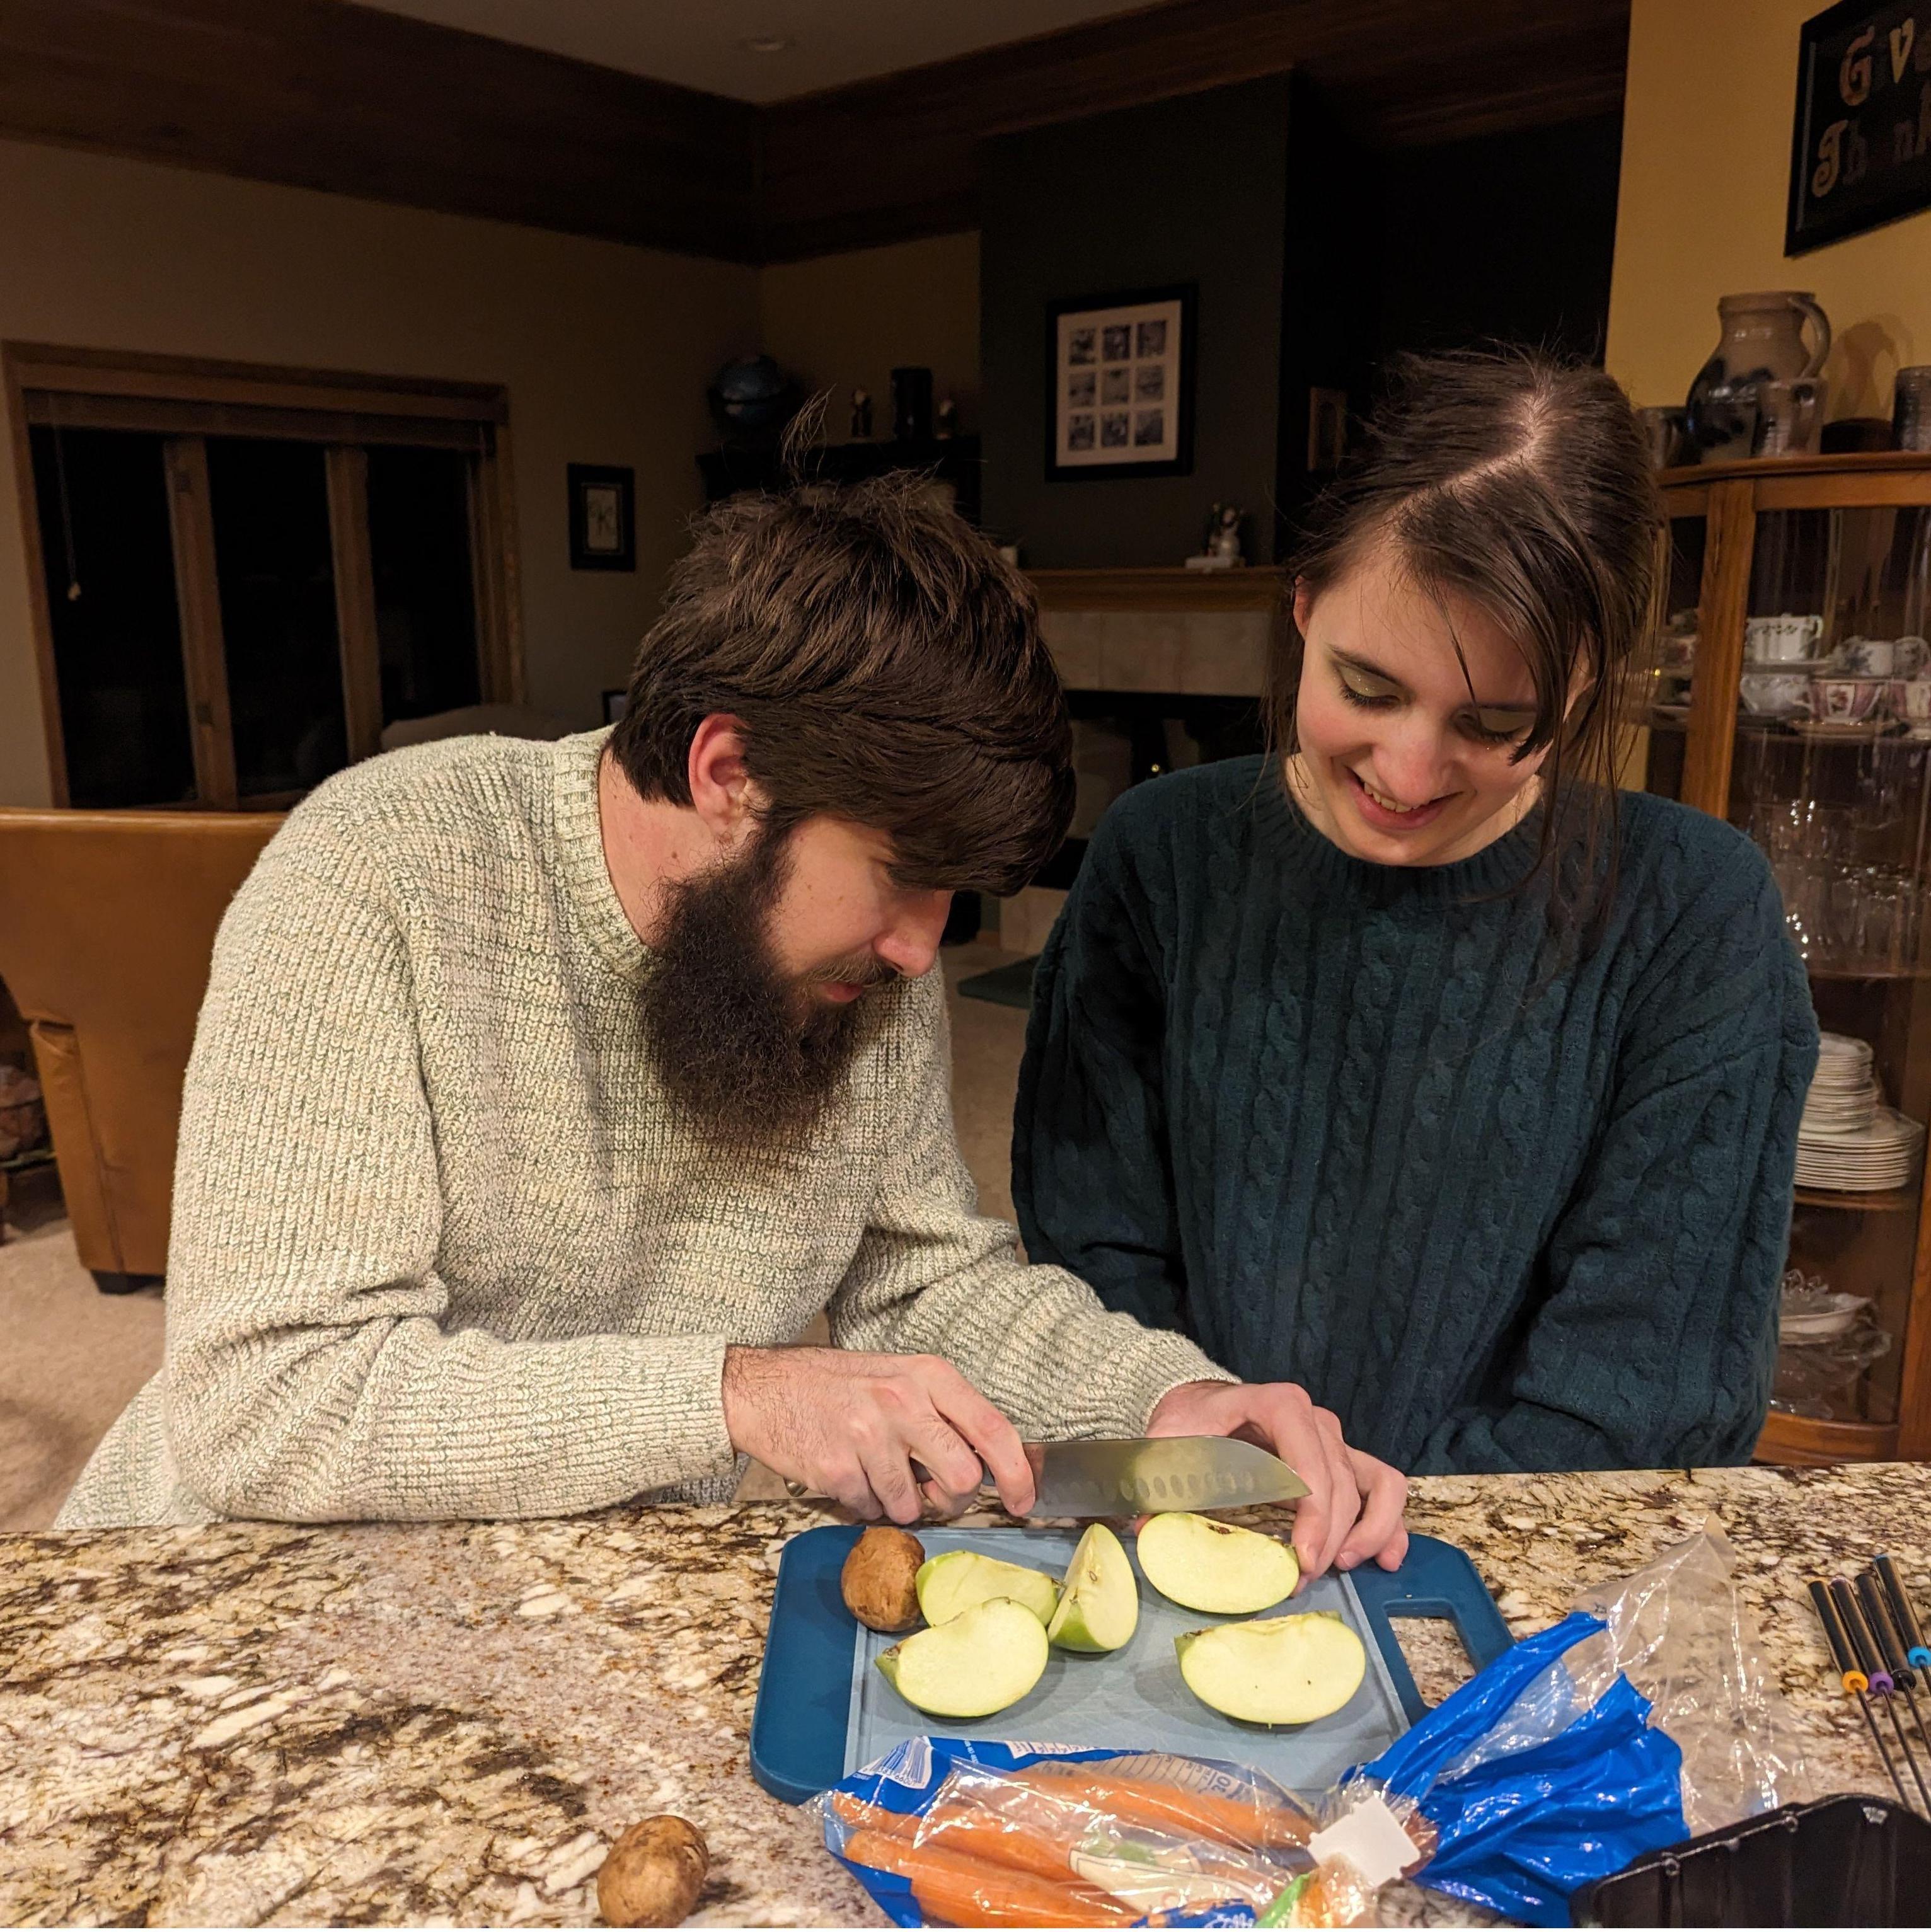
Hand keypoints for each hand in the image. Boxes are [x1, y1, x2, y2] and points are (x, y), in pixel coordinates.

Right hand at [721, 1346, 1035, 1523]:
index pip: (992, 1428)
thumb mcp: (899, 1378)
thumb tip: (990, 1464)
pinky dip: (863, 1503)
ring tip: (872, 1468)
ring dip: (898, 1501)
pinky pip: (871, 1511)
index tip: (1026, 1502)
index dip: (1017, 1473)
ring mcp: (868, 1436)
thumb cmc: (838, 1385)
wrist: (763, 1388)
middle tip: (930, 1488)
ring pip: (914, 1505)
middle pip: (963, 1479)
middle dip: (952, 1498)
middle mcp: (903, 1402)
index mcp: (927, 1376)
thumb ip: (943, 1414)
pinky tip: (847, 1471)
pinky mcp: (837, 1469)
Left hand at [1146, 1380, 1407, 1581]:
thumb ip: (1160, 1477)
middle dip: (1328, 1539)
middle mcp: (1315, 1420)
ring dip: (1365, 1532)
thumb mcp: (1168, 1441)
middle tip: (1300, 1579)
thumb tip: (1146, 1525)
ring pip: (1371, 1486)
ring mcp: (1333, 1440)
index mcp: (1277, 1406)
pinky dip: (1388, 1521)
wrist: (1200, 1405)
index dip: (1313, 1513)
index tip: (1299, 1558)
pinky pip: (1383, 1486)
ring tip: (1340, 1566)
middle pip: (1340, 1485)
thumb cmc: (1189, 1422)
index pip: (1309, 1462)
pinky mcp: (1341, 1460)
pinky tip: (1386, 1556)